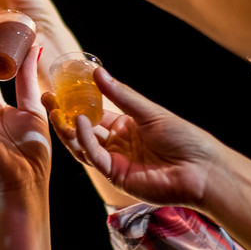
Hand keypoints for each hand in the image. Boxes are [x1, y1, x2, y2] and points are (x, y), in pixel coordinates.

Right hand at [49, 68, 220, 207]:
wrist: (203, 169)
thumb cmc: (184, 138)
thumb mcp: (149, 111)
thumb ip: (121, 96)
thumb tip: (97, 72)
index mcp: (126, 128)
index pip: (94, 114)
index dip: (75, 103)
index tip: (58, 89)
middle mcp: (117, 145)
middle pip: (83, 131)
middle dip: (63, 116)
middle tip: (47, 100)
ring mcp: (116, 162)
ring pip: (83, 146)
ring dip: (69, 130)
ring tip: (57, 111)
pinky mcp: (117, 176)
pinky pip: (95, 157)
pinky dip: (86, 140)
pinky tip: (81, 124)